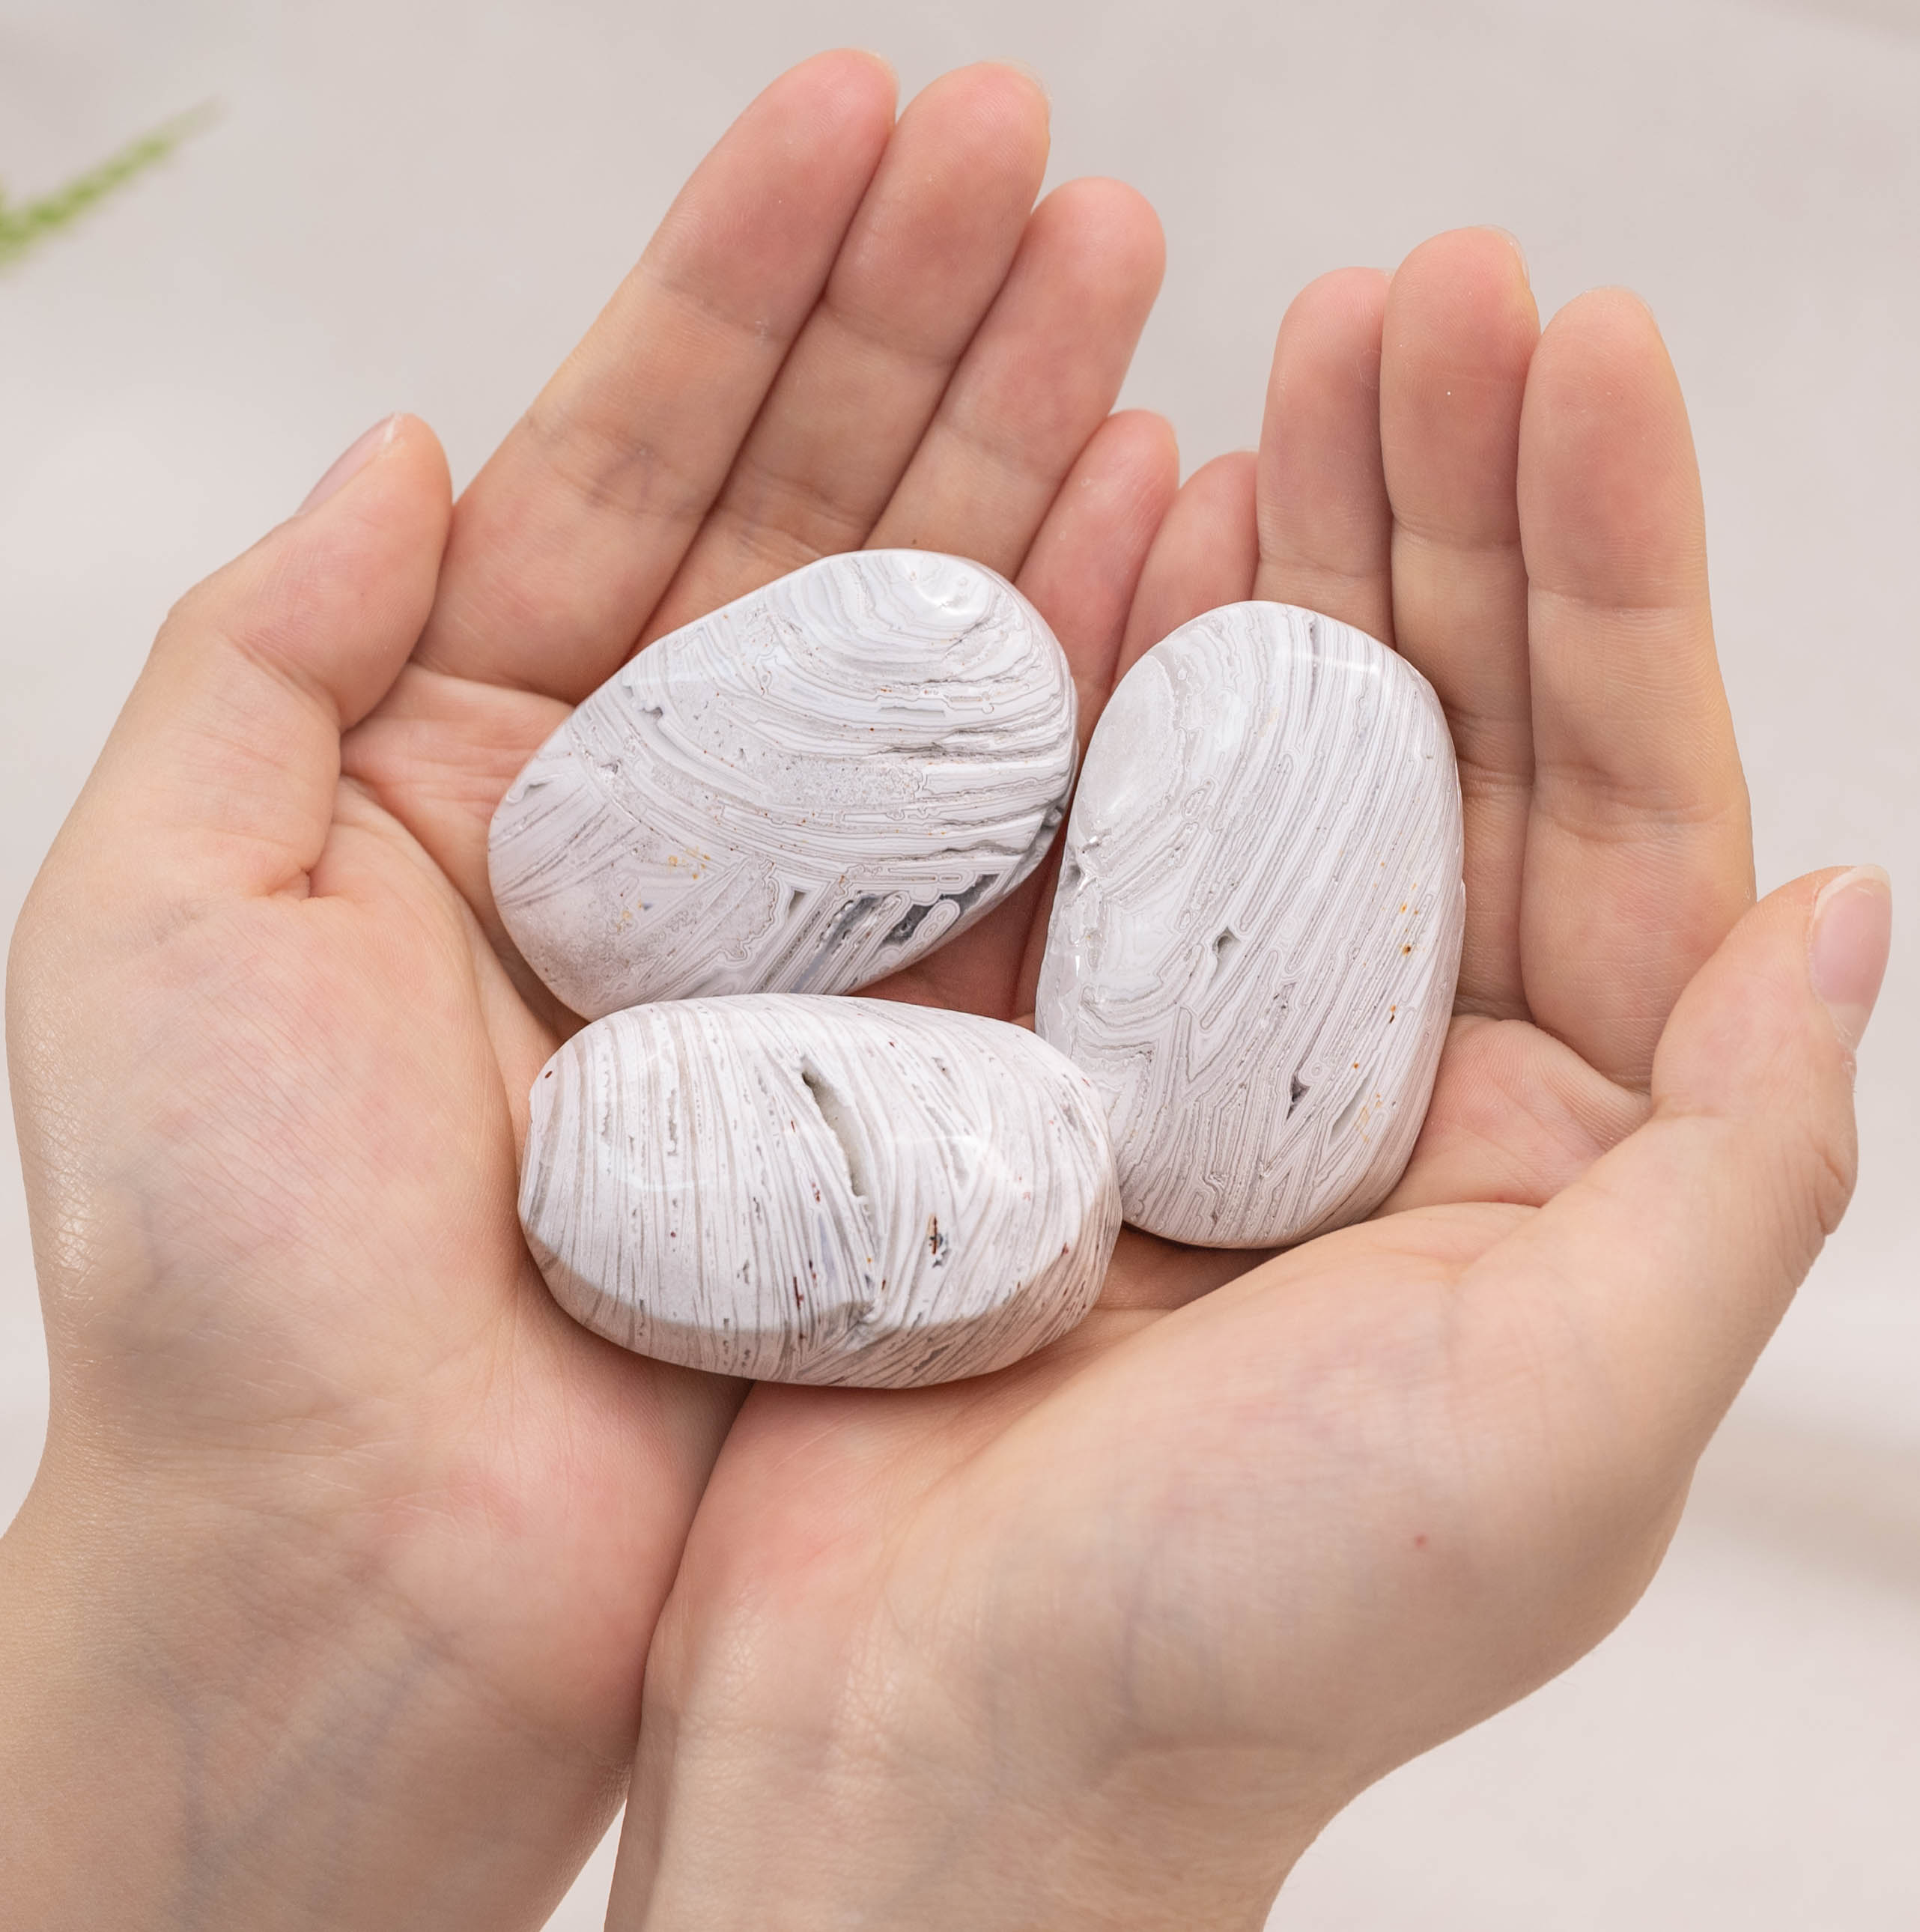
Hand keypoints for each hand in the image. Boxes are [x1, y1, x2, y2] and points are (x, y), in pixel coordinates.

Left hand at [0, 53, 1171, 1929]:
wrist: (373, 1578)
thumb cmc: (234, 1277)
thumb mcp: (160, 910)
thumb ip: (269, 653)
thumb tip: (406, 438)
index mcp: (472, 760)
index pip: (635, 461)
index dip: (751, 281)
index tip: (871, 118)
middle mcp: (660, 826)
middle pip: (814, 525)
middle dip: (930, 325)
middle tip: (1056, 162)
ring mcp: (809, 937)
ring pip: (941, 653)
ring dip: (1038, 462)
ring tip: (1137, 291)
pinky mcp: (918, 1062)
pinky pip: (1024, 845)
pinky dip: (1102, 681)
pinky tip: (1176, 528)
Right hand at [604, 234, 1891, 1929]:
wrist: (930, 1751)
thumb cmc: (1245, 1638)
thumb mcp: (1567, 1421)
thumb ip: (1738, 1169)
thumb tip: (1847, 901)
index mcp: (1547, 1151)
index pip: (1612, 805)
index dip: (1603, 572)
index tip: (1567, 358)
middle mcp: (1378, 1081)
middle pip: (1436, 737)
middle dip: (1444, 503)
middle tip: (1419, 290)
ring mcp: (1184, 1051)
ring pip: (1256, 748)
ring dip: (1279, 544)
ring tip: (1290, 346)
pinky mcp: (1015, 1055)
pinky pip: (1072, 824)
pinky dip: (1095, 666)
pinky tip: (1120, 511)